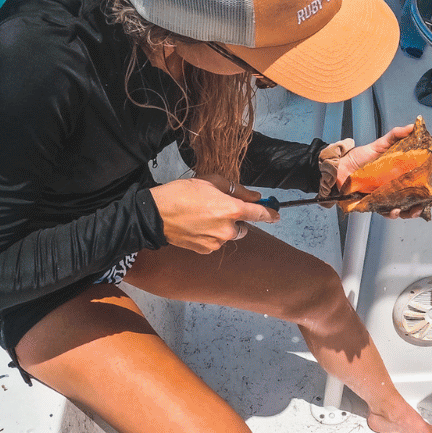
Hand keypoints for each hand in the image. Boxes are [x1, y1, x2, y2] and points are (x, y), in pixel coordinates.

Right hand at [152, 176, 277, 253]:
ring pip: (228, 235)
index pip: (260, 214)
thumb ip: (238, 190)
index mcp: (233, 210)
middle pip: (243, 226)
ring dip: (222, 228)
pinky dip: (210, 235)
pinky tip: (196, 226)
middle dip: (236, 219)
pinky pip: (215, 242)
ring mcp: (217, 242)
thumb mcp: (212, 182)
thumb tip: (255, 197)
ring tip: (203, 217)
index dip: (270, 214)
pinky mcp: (206, 250)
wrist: (155, 214)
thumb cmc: (181, 193)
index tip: (276, 215)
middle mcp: (229, 229)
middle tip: (219, 209)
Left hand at [324, 126, 431, 218]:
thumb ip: (396, 135)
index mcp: (401, 176)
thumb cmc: (359, 157)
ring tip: (414, 210)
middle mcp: (395, 189)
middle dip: (426, 204)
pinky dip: (391, 214)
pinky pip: (385, 213)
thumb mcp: (380, 144)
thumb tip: (413, 126)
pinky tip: (394, 211)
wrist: (338, 166)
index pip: (420, 185)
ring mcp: (385, 199)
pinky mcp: (374, 205)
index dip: (431, 189)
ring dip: (412, 212)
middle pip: (416, 200)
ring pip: (404, 210)